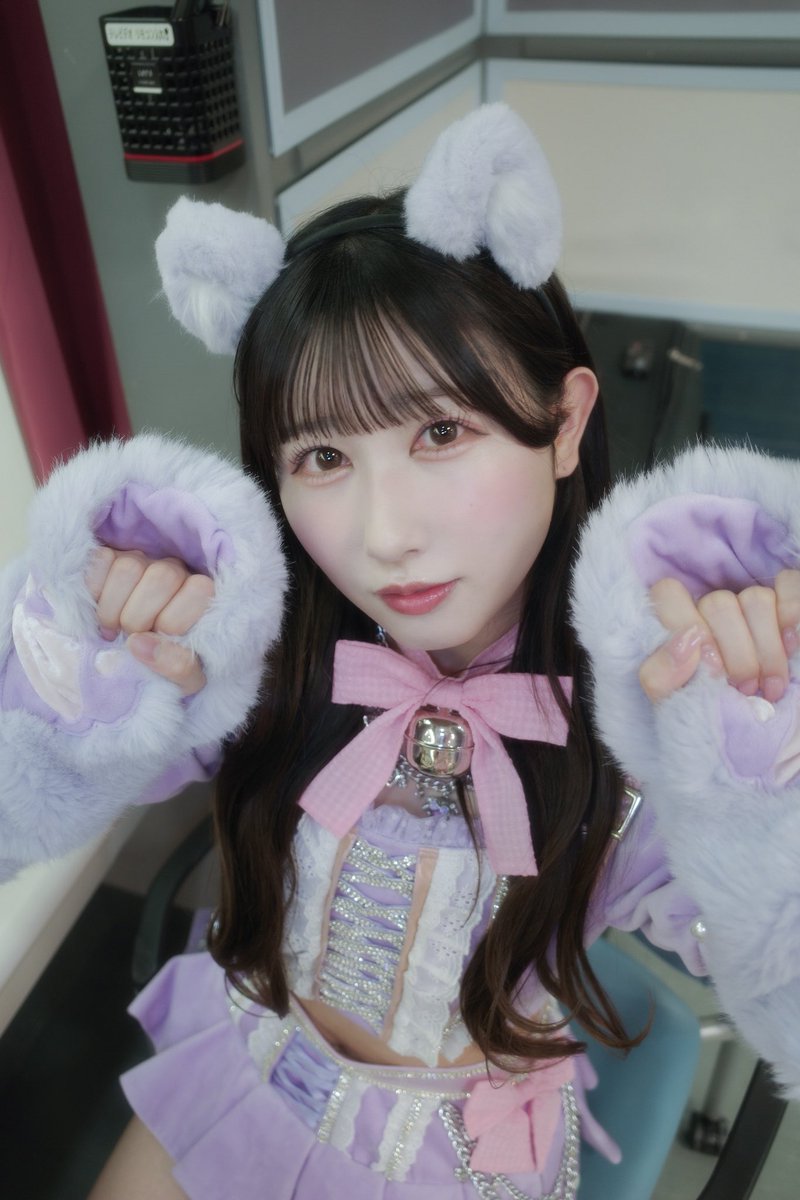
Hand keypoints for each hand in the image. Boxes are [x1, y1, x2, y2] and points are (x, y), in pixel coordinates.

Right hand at [85, 547, 213, 695]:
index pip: (197, 589)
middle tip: (130, 638)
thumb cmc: (167, 667)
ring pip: (128, 567)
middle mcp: (174, 571)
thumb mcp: (184, 680)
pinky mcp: (110, 556)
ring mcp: (141, 560)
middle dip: (138, 618)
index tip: (158, 642)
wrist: (134, 663)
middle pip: (160, 577)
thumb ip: (177, 666)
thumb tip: (136, 643)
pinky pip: (100, 560)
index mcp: (201, 595)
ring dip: (112, 607)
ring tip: (111, 628)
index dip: (172, 622)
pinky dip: (93, 590)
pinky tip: (97, 608)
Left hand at [639, 569, 799, 703]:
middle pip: (718, 604)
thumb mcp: (674, 703)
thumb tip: (685, 643)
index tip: (712, 670)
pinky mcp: (785, 599)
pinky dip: (792, 617)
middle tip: (746, 689)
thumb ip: (659, 677)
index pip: (668, 593)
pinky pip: (788, 584)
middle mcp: (712, 609)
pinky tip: (792, 647)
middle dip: (737, 655)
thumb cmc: (712, 714)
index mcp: (678, 625)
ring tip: (771, 686)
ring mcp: (750, 601)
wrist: (759, 735)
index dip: (689, 628)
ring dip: (768, 649)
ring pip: (755, 598)